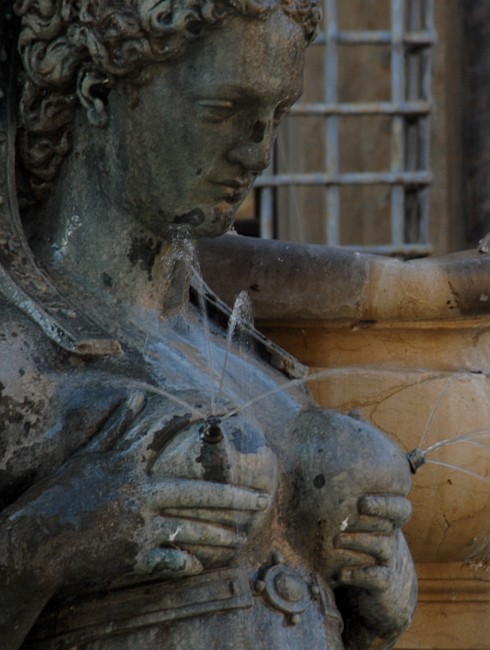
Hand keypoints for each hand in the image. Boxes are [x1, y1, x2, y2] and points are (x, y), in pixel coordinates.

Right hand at [2, 393, 271, 588]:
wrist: (34, 541)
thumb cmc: (60, 494)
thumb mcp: (88, 456)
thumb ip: (115, 427)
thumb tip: (135, 398)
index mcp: (132, 467)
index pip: (180, 454)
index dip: (208, 445)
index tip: (237, 439)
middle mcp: (142, 495)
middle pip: (198, 495)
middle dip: (234, 499)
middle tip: (261, 502)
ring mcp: (139, 527)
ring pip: (190, 531)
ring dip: (218, 536)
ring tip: (240, 540)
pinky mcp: (132, 556)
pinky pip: (168, 561)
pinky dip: (184, 564)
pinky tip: (198, 566)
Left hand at [333, 495, 416, 640]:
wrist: (374, 586)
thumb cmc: (352, 543)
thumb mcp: (349, 523)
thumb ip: (335, 505)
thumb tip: (306, 481)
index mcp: (383, 518)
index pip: (398, 506)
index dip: (384, 503)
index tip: (362, 502)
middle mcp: (389, 536)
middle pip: (390, 521)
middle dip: (369, 516)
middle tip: (349, 515)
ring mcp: (388, 559)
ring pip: (383, 545)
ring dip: (358, 540)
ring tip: (336, 540)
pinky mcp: (384, 583)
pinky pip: (378, 577)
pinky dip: (359, 574)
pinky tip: (341, 573)